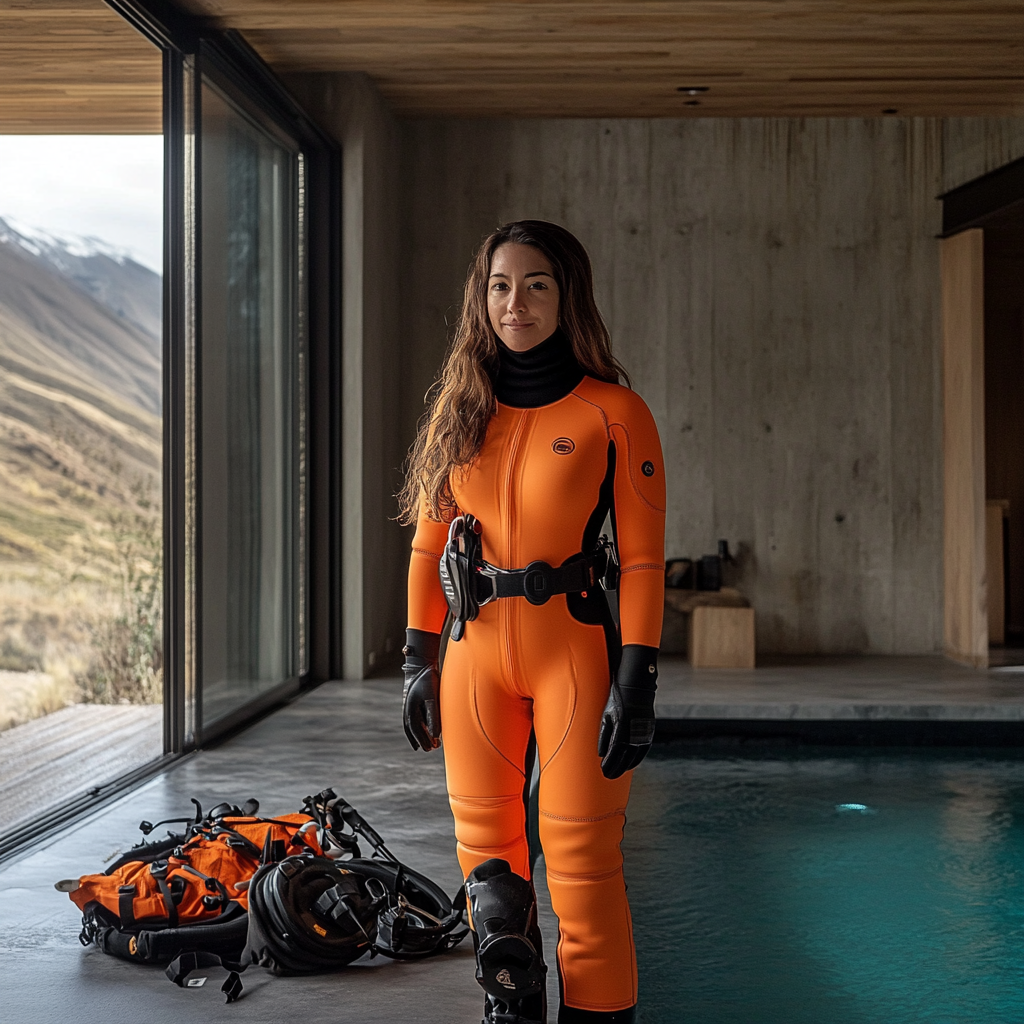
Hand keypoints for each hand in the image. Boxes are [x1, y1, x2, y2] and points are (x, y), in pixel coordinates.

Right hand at [402, 629, 441, 750]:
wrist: (422, 664)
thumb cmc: (428, 680)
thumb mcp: (432, 698)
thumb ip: (433, 717)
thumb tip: (436, 735)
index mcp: (410, 709)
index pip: (415, 730)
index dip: (423, 740)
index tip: (430, 748)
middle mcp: (408, 709)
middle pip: (413, 729)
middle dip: (422, 740)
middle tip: (431, 749)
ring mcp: (410, 705)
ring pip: (413, 725)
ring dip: (420, 735)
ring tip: (428, 745)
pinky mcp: (415, 702)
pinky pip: (415, 718)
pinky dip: (418, 727)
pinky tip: (425, 731)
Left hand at [598, 645, 657, 778]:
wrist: (636, 687)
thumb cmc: (616, 698)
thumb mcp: (606, 714)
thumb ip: (603, 734)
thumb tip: (601, 753)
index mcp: (622, 726)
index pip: (615, 750)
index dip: (609, 762)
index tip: (602, 770)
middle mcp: (634, 731)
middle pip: (625, 756)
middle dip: (616, 768)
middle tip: (608, 776)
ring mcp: (643, 731)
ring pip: (634, 755)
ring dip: (625, 766)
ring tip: (616, 773)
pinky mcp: (648, 731)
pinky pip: (643, 749)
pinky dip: (636, 759)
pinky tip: (630, 765)